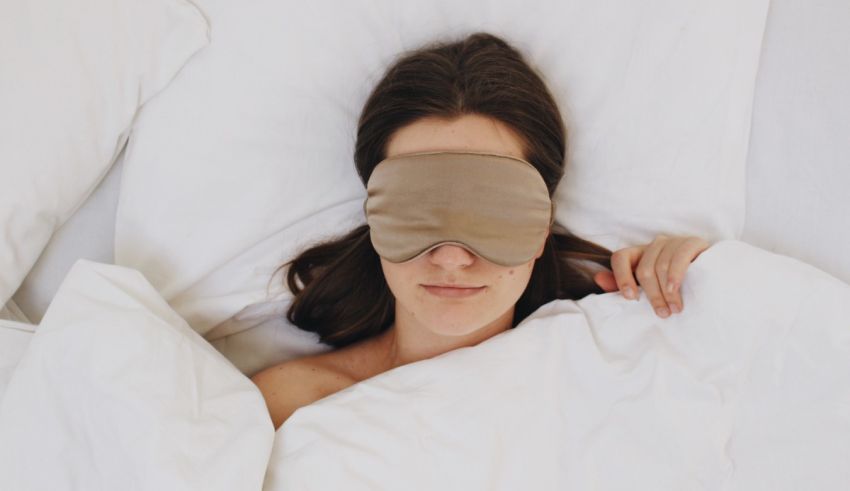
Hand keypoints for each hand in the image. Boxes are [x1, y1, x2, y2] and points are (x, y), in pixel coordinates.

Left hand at [593, 235, 710, 317]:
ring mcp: (674, 242)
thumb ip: (624, 285)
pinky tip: (675, 289)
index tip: (630, 298)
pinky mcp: (692, 243)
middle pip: (644, 268)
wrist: (714, 277)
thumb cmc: (678, 286)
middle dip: (652, 295)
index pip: (620, 257)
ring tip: (674, 309)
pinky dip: (675, 275)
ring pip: (661, 265)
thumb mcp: (649, 288)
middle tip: (662, 314)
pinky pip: (679, 256)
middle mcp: (655, 245)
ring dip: (667, 292)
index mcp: (640, 254)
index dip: (621, 277)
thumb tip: (598, 278)